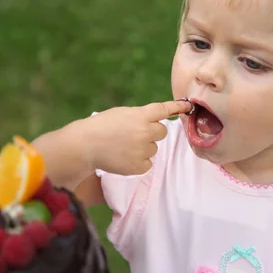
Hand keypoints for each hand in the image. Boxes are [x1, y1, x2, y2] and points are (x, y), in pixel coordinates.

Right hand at [68, 100, 191, 175]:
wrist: (85, 145)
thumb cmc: (101, 126)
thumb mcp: (122, 113)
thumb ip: (141, 115)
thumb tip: (155, 121)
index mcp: (141, 115)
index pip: (164, 110)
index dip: (177, 108)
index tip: (187, 106)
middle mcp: (145, 131)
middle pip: (162, 132)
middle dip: (153, 132)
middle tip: (135, 134)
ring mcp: (143, 150)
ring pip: (154, 148)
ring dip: (144, 147)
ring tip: (124, 146)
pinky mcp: (139, 166)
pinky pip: (148, 163)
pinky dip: (139, 162)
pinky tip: (124, 157)